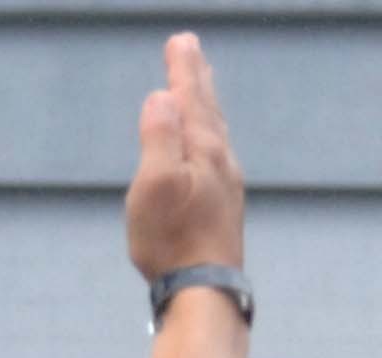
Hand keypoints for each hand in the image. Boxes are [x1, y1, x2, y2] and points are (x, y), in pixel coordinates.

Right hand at [124, 35, 243, 283]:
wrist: (204, 293)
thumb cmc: (172, 242)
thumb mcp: (154, 186)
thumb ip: (159, 138)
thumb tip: (164, 98)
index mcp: (203, 151)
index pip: (192, 99)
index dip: (183, 69)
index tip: (181, 40)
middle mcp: (221, 164)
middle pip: (209, 110)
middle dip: (198, 78)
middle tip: (192, 50)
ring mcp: (227, 187)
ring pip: (217, 133)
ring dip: (208, 106)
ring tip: (203, 89)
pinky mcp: (225, 210)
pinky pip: (218, 157)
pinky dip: (211, 137)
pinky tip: (210, 149)